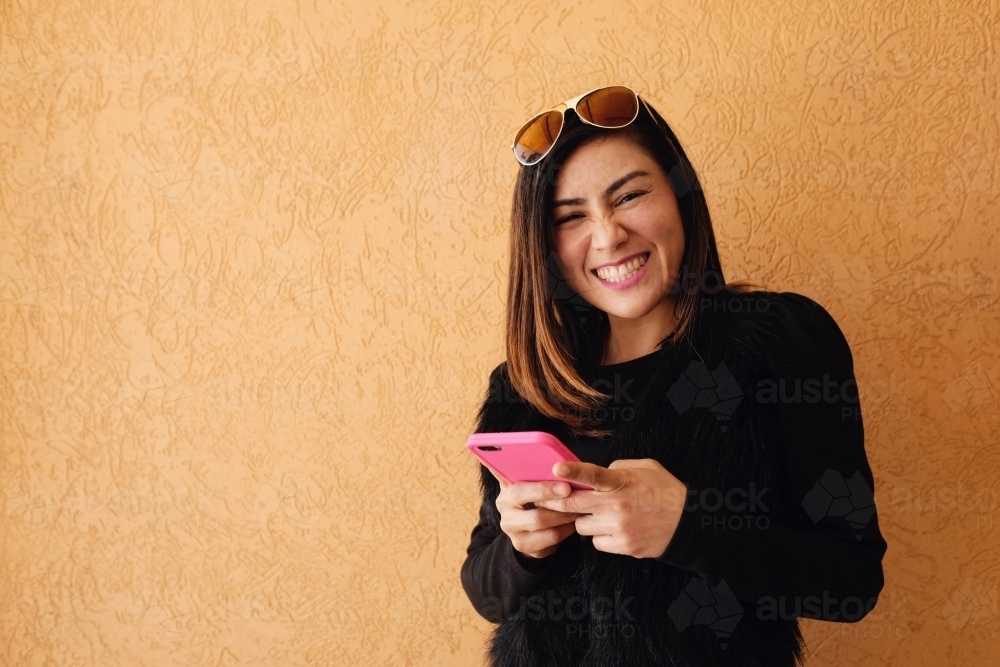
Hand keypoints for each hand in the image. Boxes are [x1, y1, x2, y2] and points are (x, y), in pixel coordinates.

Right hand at [484, 464, 580, 559]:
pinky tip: (573, 523)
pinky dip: (564, 529)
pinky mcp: (522, 544)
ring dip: (561, 513)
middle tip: (569, 488)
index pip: (514, 477)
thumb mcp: (533, 484)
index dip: (534, 475)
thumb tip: (557, 455)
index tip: (554, 469)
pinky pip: (548, 537)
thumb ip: (537, 471)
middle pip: (524, 496)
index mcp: (507, 486)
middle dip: (549, 491)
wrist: (528, 534)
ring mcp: (511, 527)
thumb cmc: (537, 501)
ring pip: (539, 520)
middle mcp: (504, 506)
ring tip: (578, 507)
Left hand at [534, 459, 686, 558]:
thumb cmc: (665, 491)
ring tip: (600, 515)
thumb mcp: (645, 467)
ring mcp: (620, 527)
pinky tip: (612, 529)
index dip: (573, 471)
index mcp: (622, 482)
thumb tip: (596, 473)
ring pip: (581, 526)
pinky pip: (596, 543)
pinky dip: (599, 537)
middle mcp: (618, 505)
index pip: (594, 474)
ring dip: (584, 520)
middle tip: (549, 500)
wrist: (687, 523)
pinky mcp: (624, 546)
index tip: (556, 468)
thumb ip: (617, 467)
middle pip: (573, 505)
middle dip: (557, 502)